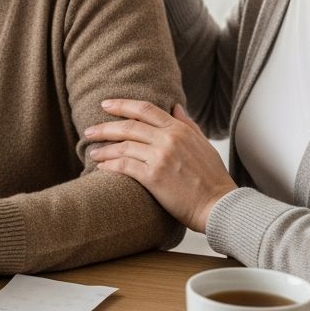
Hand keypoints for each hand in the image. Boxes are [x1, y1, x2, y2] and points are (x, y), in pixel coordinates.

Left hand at [84, 100, 236, 232]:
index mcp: (179, 130)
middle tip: (89, 131)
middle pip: (128, 126)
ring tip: (92, 153)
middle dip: (105, 128)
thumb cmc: (213, 178)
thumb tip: (175, 106)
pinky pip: (124, 166)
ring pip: (123, 146)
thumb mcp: (203, 144)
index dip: (122, 105)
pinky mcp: (154, 176)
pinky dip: (110, 165)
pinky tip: (101, 168)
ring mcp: (160, 157)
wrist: (220, 206)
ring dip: (104, 149)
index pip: (145, 109)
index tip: (105, 105)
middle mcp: (168, 139)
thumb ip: (187, 124)